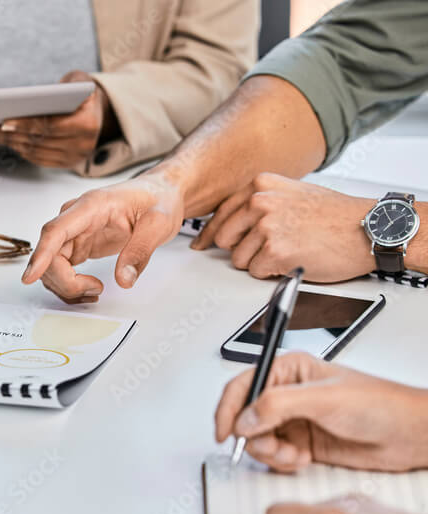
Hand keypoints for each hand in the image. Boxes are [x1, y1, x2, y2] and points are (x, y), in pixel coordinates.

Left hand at [0, 71, 115, 168]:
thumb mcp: (75, 80)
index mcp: (88, 123)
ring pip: (36, 152)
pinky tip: (6, 142)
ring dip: (10, 144)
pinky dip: (21, 150)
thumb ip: (56, 88)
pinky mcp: (68, 163)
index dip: (25, 125)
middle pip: (39, 141)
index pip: (50, 126)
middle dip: (10, 136)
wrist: (98, 109)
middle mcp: (84, 144)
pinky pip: (39, 159)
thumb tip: (22, 100)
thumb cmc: (80, 90)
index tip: (3, 122)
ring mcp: (76, 157)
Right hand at [21, 171, 184, 301]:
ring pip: (52, 265)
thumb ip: (140, 251)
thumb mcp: (158, 224)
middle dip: (65, 281)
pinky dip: (70, 285)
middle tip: (94, 291)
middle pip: (50, 254)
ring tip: (95, 291)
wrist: (159, 194)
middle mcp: (75, 218)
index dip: (40, 255)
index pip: (55, 231)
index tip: (29, 277)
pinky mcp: (77, 245)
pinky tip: (89, 289)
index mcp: (91, 206)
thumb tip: (124, 280)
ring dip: (67, 286)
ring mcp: (73, 232)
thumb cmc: (157, 200)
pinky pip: (61, 269)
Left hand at [191, 173, 375, 281]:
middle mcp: (260, 202)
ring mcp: (267, 227)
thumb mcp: (292, 193)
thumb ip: (260, 201)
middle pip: (224, 239)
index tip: (202, 244)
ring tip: (287, 251)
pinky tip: (292, 260)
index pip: (220, 213)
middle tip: (265, 250)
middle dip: (240, 249)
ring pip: (239, 259)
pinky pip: (256, 272)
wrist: (367, 228)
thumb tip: (231, 221)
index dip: (211, 233)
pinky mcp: (275, 251)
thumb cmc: (335, 215)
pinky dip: (272, 272)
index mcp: (261, 185)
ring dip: (259, 262)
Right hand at [215, 352, 427, 472]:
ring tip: (293, 453)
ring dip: (270, 452)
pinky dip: (283, 462)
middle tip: (270, 445)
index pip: (243, 386)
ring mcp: (294, 420)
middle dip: (254, 437)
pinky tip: (303, 458)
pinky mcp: (302, 443)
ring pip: (257, 440)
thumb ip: (278, 405)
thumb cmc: (381, 405)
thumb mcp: (324, 399)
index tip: (225, 432)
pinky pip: (275, 456)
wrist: (410, 436)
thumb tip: (245, 419)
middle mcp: (287, 395)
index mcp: (289, 370)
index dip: (229, 409)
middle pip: (245, 417)